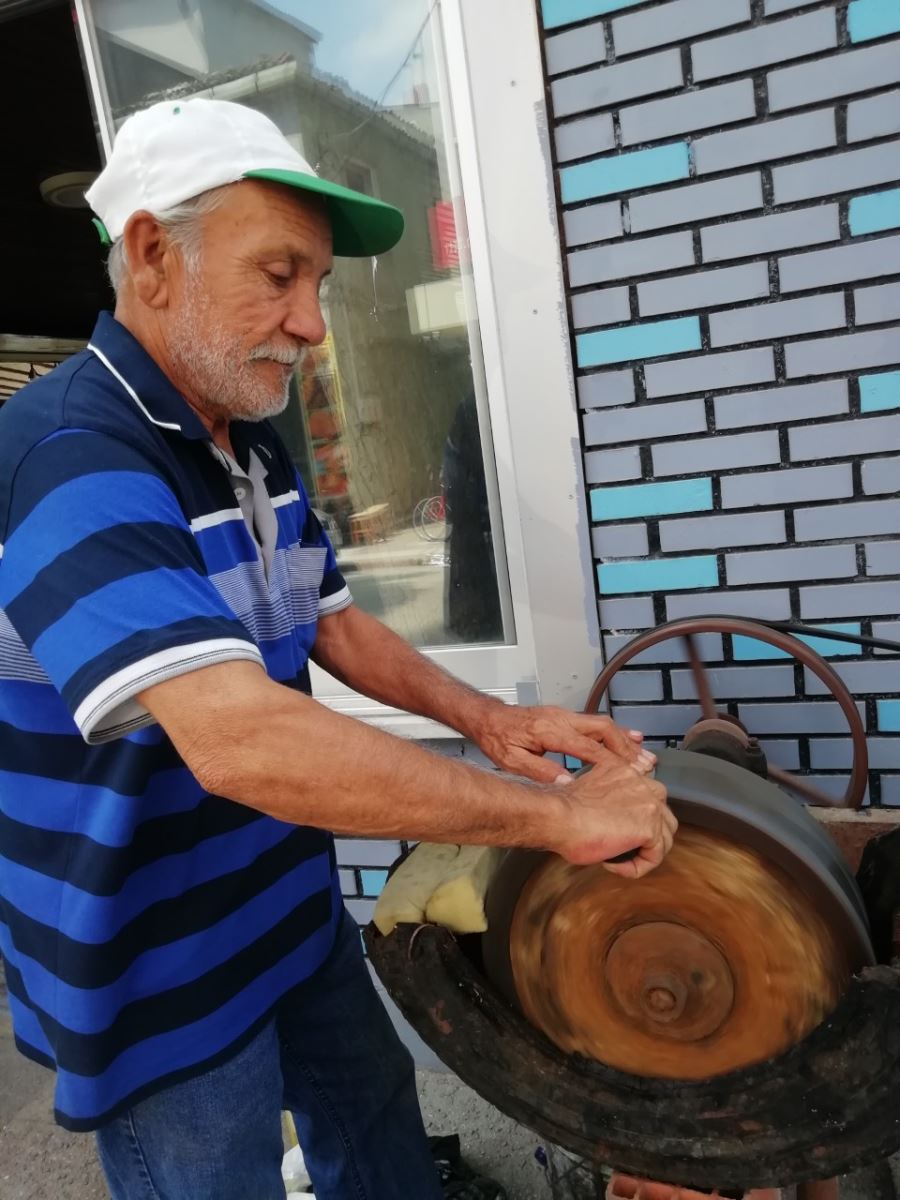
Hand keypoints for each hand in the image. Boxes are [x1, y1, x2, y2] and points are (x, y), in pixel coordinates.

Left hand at [474, 702, 655, 784]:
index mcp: (549, 731)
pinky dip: (614, 732)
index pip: (587, 746)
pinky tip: (628, 738)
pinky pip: (595, 722)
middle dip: (626, 748)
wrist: (488, 718)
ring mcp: (564, 715)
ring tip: (645, 755)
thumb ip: (540, 771)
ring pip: (602, 723)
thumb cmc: (497, 739)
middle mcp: (561, 719)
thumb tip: (568, 784)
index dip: (611, 761)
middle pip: (603, 729)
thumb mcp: (511, 761)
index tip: (628, 775)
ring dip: (624, 739)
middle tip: (645, 765)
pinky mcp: (564, 716)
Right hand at [550, 748, 674, 878]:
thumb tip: (608, 818)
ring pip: (664, 837)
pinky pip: (654, 856)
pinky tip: (612, 864)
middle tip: (624, 848)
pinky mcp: (649, 827)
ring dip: (645, 852)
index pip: (647, 796)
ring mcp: (649, 804)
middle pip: (663, 814)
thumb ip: (608, 800)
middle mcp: (642, 782)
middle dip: (648, 834)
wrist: (556, 816)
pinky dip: (636, 867)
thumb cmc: (561, 809)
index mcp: (626, 771)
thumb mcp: (589, 793)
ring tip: (619, 859)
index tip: (615, 831)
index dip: (634, 818)